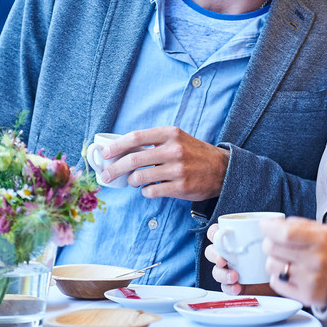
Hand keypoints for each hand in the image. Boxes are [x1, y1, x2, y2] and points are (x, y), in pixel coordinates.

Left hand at [99, 126, 229, 200]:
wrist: (222, 169)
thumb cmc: (193, 153)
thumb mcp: (176, 139)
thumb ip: (153, 142)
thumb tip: (121, 150)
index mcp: (170, 133)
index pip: (136, 137)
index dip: (117, 146)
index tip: (104, 154)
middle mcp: (174, 149)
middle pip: (134, 159)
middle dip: (114, 169)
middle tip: (106, 176)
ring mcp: (178, 169)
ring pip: (140, 177)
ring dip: (132, 181)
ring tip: (134, 181)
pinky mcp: (180, 187)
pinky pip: (151, 191)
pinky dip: (145, 192)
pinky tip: (150, 189)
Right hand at [204, 223, 274, 296]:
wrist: (282, 276)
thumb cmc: (275, 253)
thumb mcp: (273, 238)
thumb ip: (270, 228)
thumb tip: (269, 222)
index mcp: (233, 239)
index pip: (216, 232)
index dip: (213, 234)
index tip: (218, 236)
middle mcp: (229, 253)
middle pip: (211, 252)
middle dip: (214, 256)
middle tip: (223, 260)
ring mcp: (230, 269)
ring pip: (216, 271)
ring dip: (222, 274)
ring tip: (234, 276)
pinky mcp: (234, 284)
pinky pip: (225, 287)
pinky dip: (229, 288)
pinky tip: (237, 287)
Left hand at [261, 217, 326, 307]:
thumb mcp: (321, 230)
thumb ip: (296, 224)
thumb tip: (270, 224)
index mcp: (322, 240)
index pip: (286, 233)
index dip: (269, 228)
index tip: (265, 225)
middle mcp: (316, 260)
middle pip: (273, 248)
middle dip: (270, 242)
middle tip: (276, 243)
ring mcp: (310, 280)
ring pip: (271, 266)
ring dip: (274, 260)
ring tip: (286, 259)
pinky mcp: (305, 296)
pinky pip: (275, 283)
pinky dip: (278, 276)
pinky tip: (290, 273)